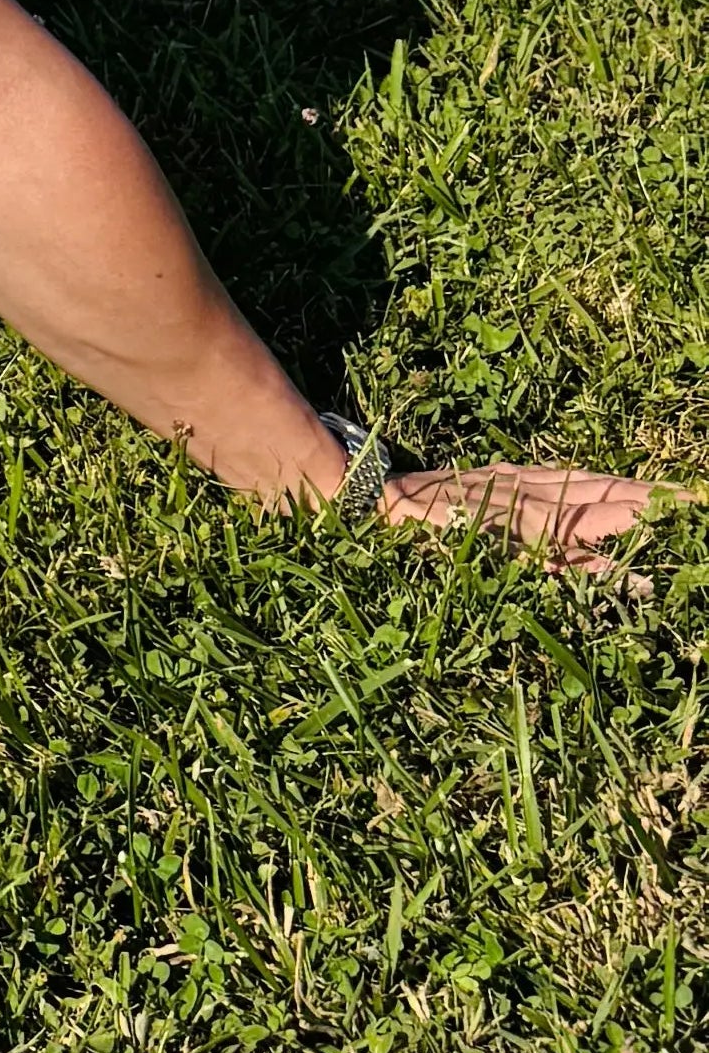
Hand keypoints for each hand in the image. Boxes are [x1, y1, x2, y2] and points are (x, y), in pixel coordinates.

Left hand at [378, 461, 680, 575]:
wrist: (375, 498)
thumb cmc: (428, 537)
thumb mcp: (499, 562)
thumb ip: (568, 570)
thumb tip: (629, 578)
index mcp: (541, 519)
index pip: (614, 515)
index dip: (653, 515)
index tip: (689, 515)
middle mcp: (537, 493)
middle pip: (609, 493)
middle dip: (653, 498)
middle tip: (693, 503)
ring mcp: (519, 479)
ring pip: (588, 481)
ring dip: (628, 487)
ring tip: (666, 495)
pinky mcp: (502, 474)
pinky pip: (559, 474)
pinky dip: (590, 480)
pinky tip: (602, 484)